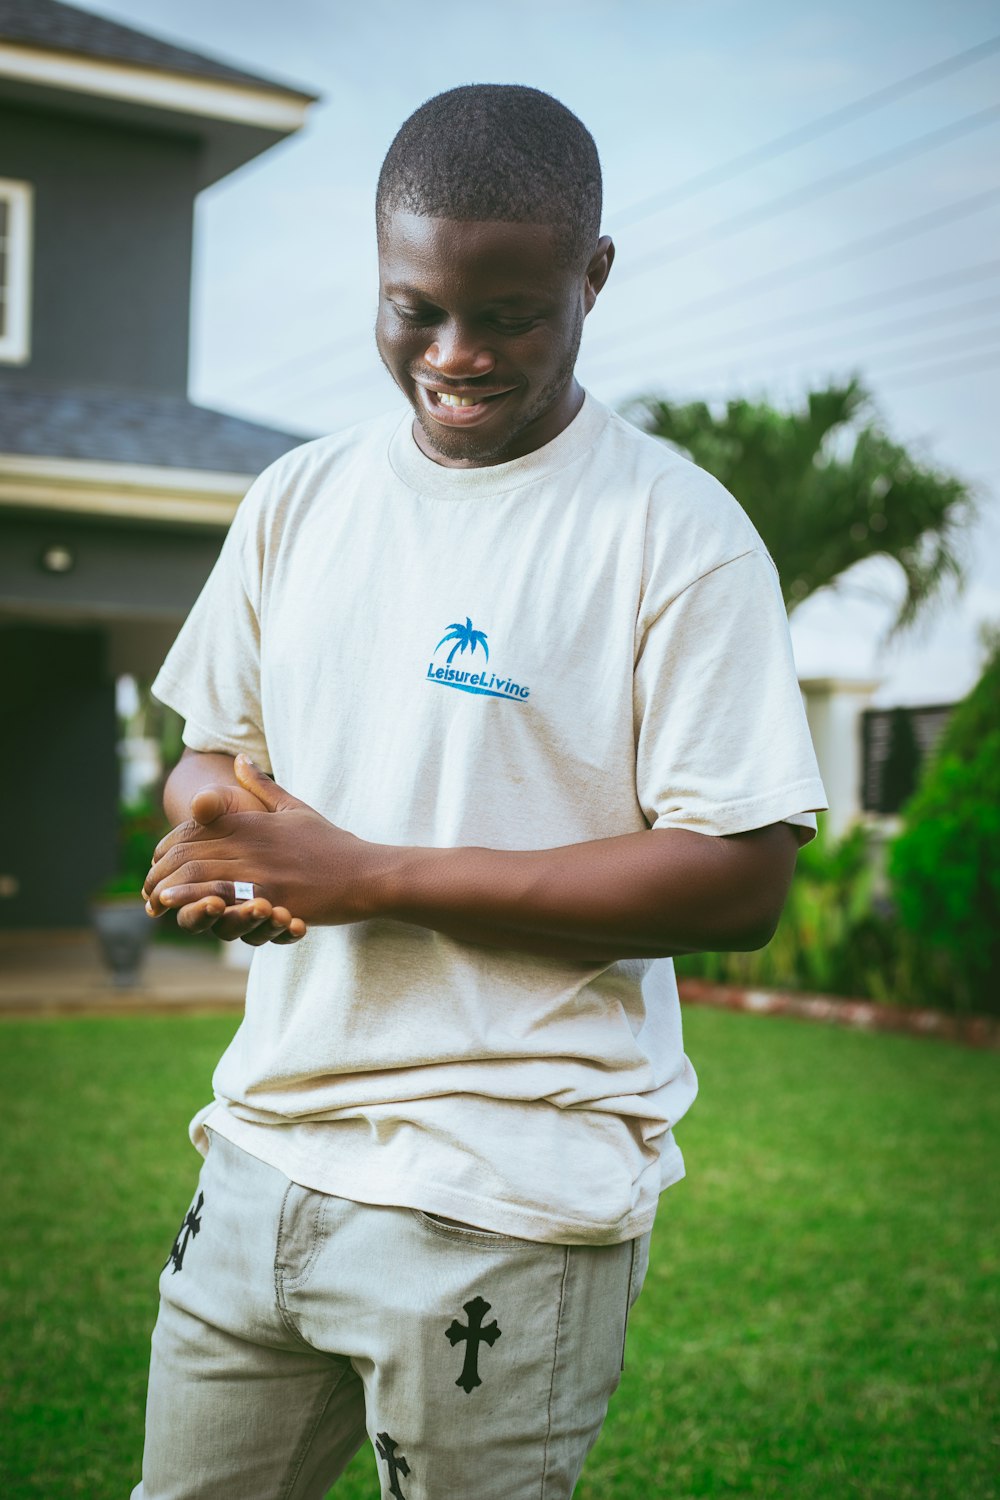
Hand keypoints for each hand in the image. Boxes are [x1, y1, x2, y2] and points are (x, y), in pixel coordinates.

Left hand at [143, 755, 376, 928]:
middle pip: (189, 852)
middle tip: (147, 888)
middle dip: (161, 870)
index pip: (195, 828)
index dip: (168, 845)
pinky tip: (178, 907)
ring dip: (170, 887)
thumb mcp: (296, 808)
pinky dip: (194, 900)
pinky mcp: (272, 897)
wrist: (367, 873)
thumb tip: (239, 759)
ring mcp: (261, 870)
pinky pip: (224, 897)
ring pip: (199, 874)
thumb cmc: (334, 844)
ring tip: (153, 900)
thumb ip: (262, 787)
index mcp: (253, 821)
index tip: (158, 861)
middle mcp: (252, 842)